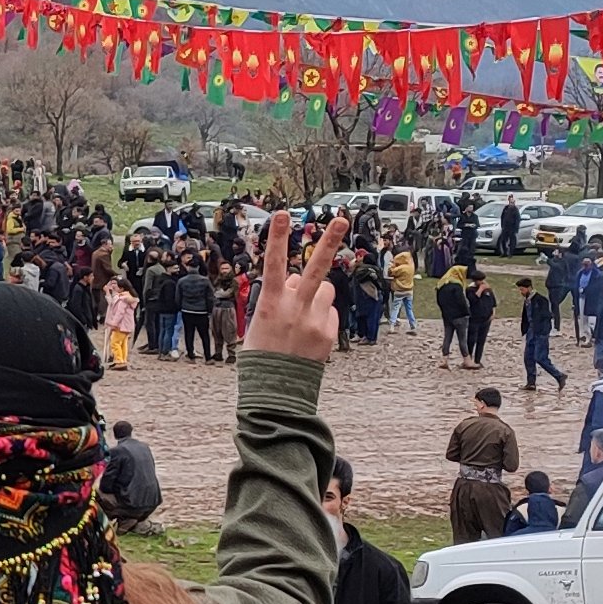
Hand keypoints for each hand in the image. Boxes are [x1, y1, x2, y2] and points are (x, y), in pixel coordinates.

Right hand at [241, 211, 348, 362]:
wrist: (276, 389)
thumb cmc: (262, 352)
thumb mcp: (261, 321)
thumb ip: (281, 296)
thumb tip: (297, 278)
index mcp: (271, 304)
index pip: (274, 264)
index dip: (278, 238)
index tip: (283, 214)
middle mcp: (295, 309)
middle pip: (315, 269)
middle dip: (329, 242)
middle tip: (341, 220)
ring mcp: (315, 321)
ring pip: (325, 290)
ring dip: (317, 294)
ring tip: (303, 315)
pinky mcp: (328, 333)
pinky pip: (330, 313)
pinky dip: (321, 318)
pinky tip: (309, 334)